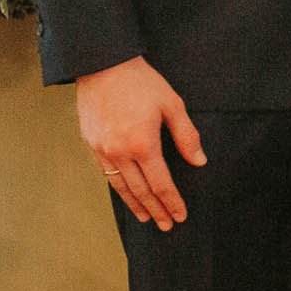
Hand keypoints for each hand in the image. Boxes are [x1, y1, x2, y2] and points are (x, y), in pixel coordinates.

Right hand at [76, 56, 206, 231]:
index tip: (181, 215)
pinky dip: (119, 189)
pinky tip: (127, 195)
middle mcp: (120, 152)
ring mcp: (103, 150)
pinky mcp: (91, 144)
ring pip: (121, 187)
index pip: (161, 184)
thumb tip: (199, 161)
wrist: (102, 65)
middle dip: (156, 210)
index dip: (172, 202)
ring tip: (147, 218)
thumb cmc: (142, 82)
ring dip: (136, 205)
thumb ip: (186, 135)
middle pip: (141, 191)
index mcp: (143, 144)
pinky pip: (106, 174)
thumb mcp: (172, 104)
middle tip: (167, 225)